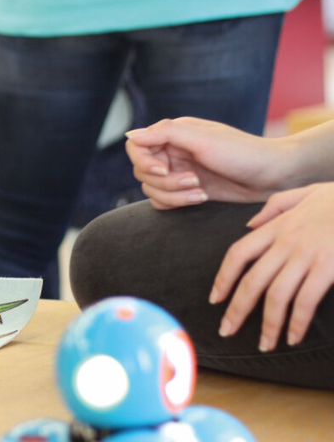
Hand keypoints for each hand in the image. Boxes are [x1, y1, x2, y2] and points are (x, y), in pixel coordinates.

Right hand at [125, 117, 290, 209]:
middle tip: (194, 181)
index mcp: (173, 134)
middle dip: (166, 182)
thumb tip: (130, 135)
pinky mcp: (187, 190)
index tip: (162, 170)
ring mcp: (178, 172)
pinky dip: (177, 203)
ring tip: (200, 192)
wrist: (274, 175)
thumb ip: (165, 133)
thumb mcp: (202, 138)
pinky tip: (201, 198)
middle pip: (141, 172)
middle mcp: (172, 152)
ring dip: (174, 195)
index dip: (143, 161)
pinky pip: (163, 201)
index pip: (136, 147)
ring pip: (151, 189)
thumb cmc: (242, 152)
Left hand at [211, 183, 333, 350]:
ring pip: (276, 295)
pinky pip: (306, 300)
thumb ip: (275, 207)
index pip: (238, 254)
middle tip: (227, 331)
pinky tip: (294, 337)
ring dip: (268, 324)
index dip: (223, 278)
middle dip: (237, 310)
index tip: (215, 298)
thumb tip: (250, 224)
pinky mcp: (328, 267)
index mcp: (277, 226)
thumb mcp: (305, 192)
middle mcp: (286, 242)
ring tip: (265, 344)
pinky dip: (297, 322)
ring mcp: (307, 255)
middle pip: (252, 281)